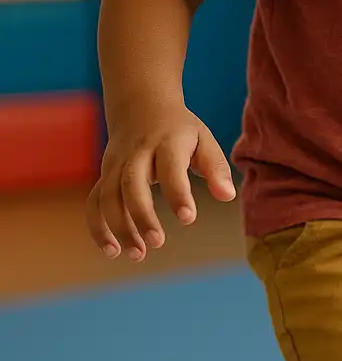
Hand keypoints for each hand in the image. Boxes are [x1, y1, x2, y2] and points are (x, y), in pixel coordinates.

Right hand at [86, 100, 235, 261]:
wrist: (141, 106)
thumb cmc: (180, 131)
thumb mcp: (204, 140)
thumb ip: (216, 168)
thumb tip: (228, 196)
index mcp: (167, 142)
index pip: (169, 167)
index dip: (177, 192)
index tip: (188, 218)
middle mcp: (136, 153)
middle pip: (131, 184)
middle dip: (142, 215)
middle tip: (157, 242)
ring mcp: (116, 165)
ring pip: (109, 196)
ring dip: (119, 227)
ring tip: (137, 254)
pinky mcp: (105, 176)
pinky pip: (95, 202)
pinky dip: (98, 227)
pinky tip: (113, 251)